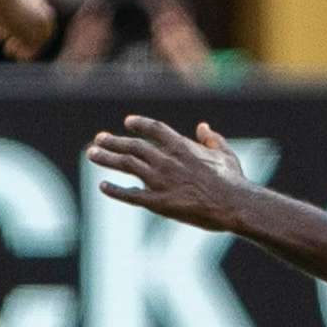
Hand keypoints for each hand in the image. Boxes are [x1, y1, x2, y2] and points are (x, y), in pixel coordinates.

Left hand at [87, 116, 247, 230]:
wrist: (233, 205)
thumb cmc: (233, 181)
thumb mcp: (225, 154)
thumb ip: (212, 139)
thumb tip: (203, 127)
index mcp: (182, 146)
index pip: (154, 129)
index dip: (139, 124)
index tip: (127, 122)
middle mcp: (166, 160)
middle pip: (133, 145)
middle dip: (113, 141)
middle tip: (99, 139)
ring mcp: (160, 181)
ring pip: (127, 165)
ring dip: (107, 158)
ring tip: (93, 154)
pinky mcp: (158, 202)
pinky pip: (130, 195)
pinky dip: (115, 190)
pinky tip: (103, 186)